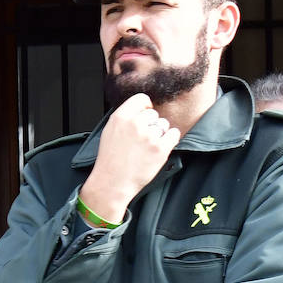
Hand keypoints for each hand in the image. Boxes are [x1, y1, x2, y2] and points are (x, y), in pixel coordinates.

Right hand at [79, 93, 180, 222]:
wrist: (111, 184)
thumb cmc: (110, 160)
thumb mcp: (109, 132)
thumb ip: (124, 118)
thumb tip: (141, 109)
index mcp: (120, 117)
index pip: (141, 99)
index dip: (145, 107)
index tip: (144, 116)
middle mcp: (135, 124)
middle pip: (153, 114)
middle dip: (150, 124)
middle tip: (142, 140)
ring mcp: (149, 136)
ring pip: (164, 124)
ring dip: (159, 134)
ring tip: (147, 148)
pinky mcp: (160, 148)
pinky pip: (174, 134)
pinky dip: (169, 141)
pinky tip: (158, 149)